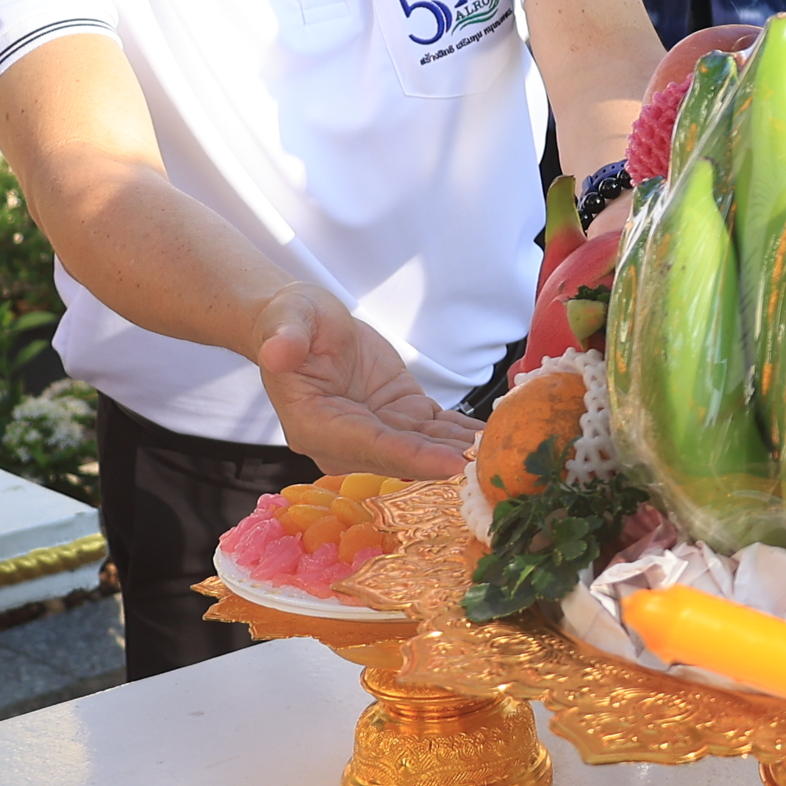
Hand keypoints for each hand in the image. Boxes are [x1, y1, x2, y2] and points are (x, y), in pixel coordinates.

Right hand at [254, 284, 478, 478]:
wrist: (306, 323)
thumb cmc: (290, 320)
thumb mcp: (286, 319)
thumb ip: (285, 338)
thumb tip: (277, 350)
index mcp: (316, 425)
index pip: (371, 446)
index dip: (413, 456)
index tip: (453, 465)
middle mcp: (348, 441)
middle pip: (404, 456)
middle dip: (449, 461)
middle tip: (496, 466)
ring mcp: (378, 431)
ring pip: (426, 446)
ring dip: (465, 452)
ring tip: (508, 455)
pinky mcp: (401, 417)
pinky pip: (437, 430)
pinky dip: (466, 435)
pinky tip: (500, 438)